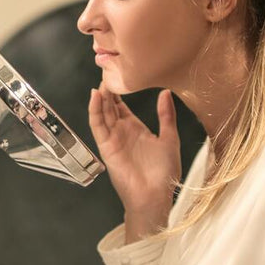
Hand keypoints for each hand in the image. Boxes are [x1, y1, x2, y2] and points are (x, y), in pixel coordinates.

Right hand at [89, 84, 180, 241]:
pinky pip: (98, 126)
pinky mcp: (106, 147)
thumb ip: (166, 116)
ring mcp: (113, 139)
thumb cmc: (164, 173)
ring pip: (102, 113)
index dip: (118, 90)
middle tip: (106, 69)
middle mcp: (122, 132)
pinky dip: (94, 111)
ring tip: (101, 79)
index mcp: (136, 129)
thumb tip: (165, 93)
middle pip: (109, 106)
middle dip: (107, 89)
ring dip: (100, 97)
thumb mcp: (169, 139)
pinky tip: (95, 97)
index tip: (118, 72)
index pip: (122, 106)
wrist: (155, 196)